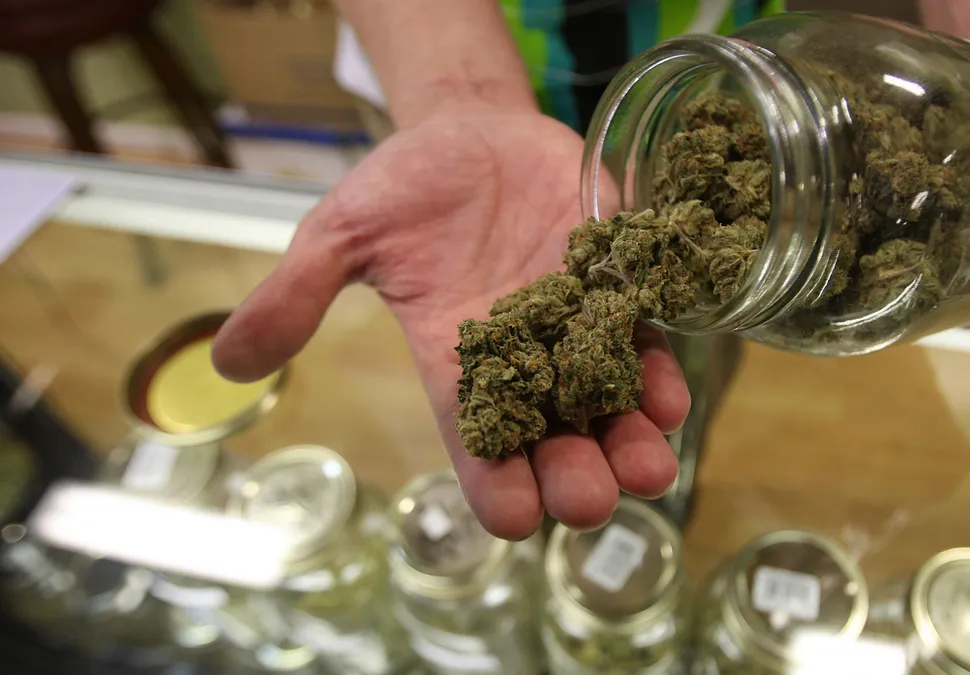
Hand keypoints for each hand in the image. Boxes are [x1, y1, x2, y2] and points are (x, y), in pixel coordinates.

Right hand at [209, 109, 689, 539]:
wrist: (473, 129)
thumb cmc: (404, 186)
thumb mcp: (340, 233)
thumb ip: (296, 293)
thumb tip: (224, 360)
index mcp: (454, 359)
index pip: (472, 438)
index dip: (494, 483)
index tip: (514, 518)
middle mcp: (522, 357)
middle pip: (553, 437)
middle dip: (574, 476)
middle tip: (589, 500)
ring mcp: (576, 323)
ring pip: (609, 403)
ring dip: (630, 441)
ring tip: (646, 471)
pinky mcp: (617, 284)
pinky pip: (644, 340)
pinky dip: (658, 371)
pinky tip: (667, 396)